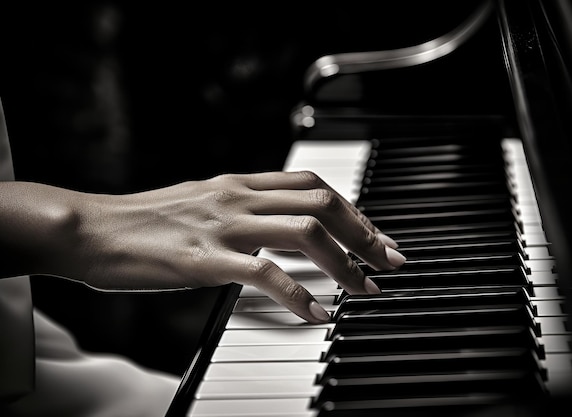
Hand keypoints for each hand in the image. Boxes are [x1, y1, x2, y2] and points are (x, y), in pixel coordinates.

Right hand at [1, 171, 405, 323]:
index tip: (375, 236)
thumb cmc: (142, 222)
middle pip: (321, 203)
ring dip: (344, 262)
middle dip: (364, 232)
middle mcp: (237, 197)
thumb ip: (239, 208)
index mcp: (238, 184)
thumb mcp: (200, 203)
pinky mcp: (205, 259)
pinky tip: (316, 313)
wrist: (89, 229)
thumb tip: (274, 222)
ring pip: (304, 232)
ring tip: (364, 289)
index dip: (352, 210)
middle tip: (389, 260)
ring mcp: (223, 226)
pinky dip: (299, 294)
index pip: (312, 186)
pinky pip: (265, 274)